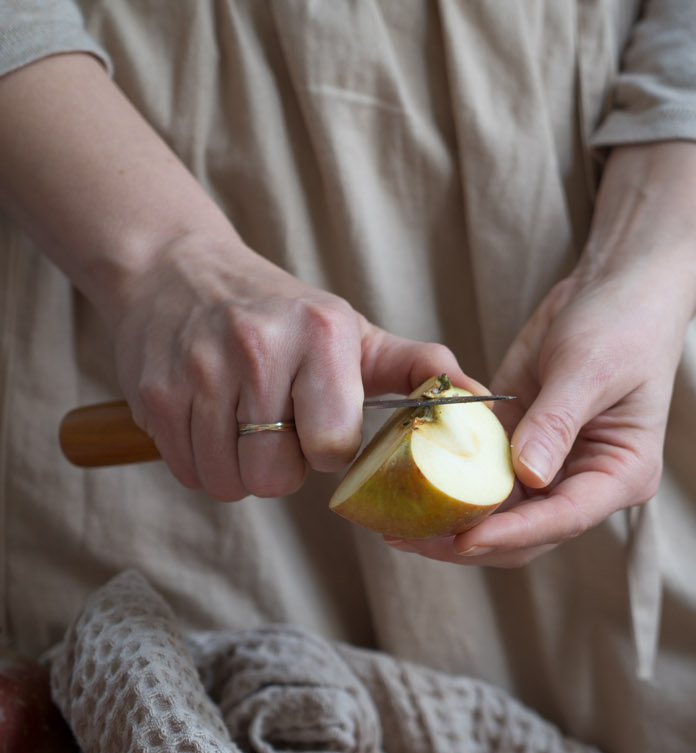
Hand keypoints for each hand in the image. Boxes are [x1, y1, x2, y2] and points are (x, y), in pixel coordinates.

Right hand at [0, 55, 472, 500]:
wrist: (176, 271)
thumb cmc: (281, 315)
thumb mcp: (352, 332)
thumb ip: (417, 368)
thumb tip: (483, 398)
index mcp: (322, 332)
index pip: (334, 446)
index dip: (329, 451)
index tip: (320, 426)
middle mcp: (259, 346)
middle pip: (275, 476)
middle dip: (281, 469)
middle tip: (276, 429)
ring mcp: (200, 369)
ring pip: (227, 482)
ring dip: (238, 470)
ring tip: (242, 425)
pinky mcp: (155, 392)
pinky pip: (187, 471)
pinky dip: (200, 462)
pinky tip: (209, 422)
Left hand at [386, 141, 695, 566]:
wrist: (614, 288)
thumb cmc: (621, 323)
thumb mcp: (589, 368)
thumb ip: (556, 422)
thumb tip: (527, 475)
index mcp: (621, 473)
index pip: (565, 517)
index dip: (513, 533)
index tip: (466, 540)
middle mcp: (586, 483)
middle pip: (526, 532)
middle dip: (470, 540)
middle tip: (410, 539)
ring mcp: (550, 469)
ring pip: (498, 515)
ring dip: (450, 522)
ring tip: (396, 525)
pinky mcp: (517, 448)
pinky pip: (480, 478)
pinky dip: (446, 485)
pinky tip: (405, 488)